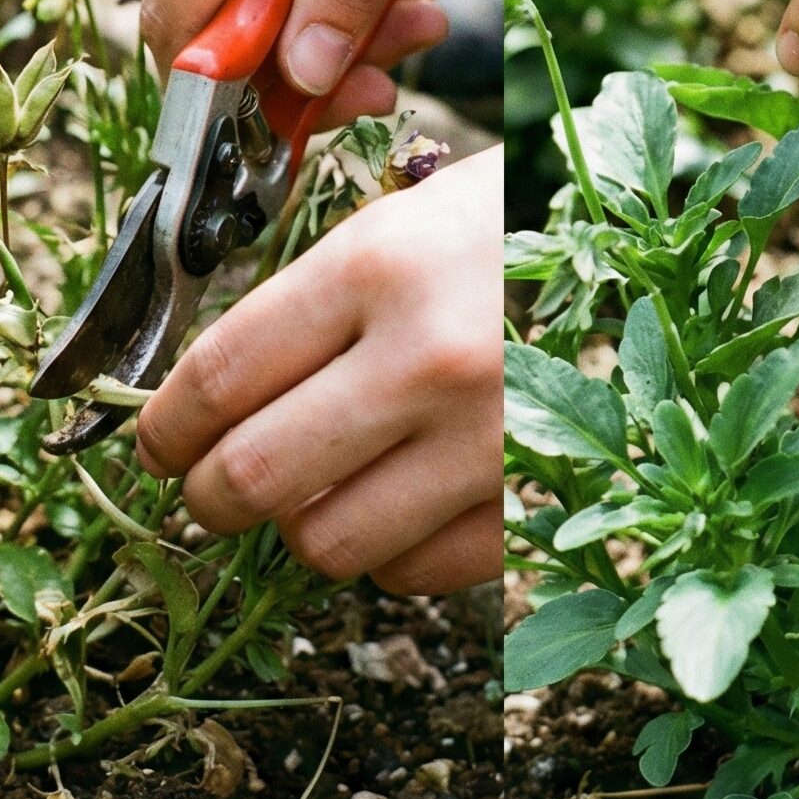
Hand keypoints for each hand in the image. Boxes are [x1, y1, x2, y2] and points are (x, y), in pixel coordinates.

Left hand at [136, 147, 502, 594]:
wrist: (642, 255)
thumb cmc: (505, 228)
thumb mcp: (397, 225)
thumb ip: (307, 307)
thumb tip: (204, 401)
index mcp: (381, 266)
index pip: (220, 376)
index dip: (164, 426)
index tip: (156, 441)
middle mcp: (430, 359)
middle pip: (254, 476)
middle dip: (206, 494)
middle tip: (206, 485)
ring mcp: (488, 441)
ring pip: (325, 544)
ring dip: (298, 527)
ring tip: (310, 490)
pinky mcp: (535, 504)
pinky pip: (413, 572)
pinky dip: (387, 550)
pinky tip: (396, 499)